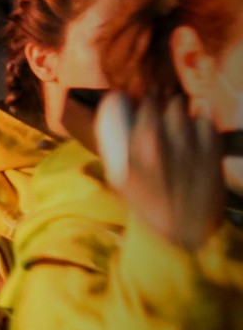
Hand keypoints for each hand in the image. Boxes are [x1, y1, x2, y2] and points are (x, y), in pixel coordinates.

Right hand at [116, 95, 223, 250]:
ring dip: (183, 114)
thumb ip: (118, 147)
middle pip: (170, 104)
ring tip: (179, 126)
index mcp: (143, 144)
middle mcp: (169, 139)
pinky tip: (196, 134)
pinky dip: (202, 124)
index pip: (147, 104)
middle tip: (164, 115)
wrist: (183, 229)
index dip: (147, 100)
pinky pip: (208, 122)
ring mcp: (194, 143)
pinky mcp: (214, 149)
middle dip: (166, 106)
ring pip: (190, 112)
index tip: (147, 102)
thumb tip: (116, 116)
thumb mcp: (122, 178)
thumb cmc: (148, 204)